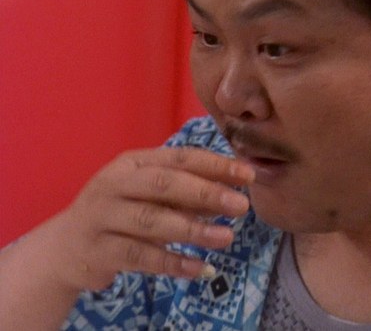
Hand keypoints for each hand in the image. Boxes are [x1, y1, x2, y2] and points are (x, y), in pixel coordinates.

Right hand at [48, 148, 253, 290]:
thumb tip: (237, 190)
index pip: (179, 158)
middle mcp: (114, 184)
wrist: (65, 248)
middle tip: (240, 206)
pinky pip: (140, 257)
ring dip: (193, 230)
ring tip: (227, 238)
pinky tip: (200, 268)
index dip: (215, 165)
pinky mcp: (97, 250)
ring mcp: (102, 216)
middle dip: (205, 193)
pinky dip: (173, 263)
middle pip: (163, 184)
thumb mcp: (152, 195)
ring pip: (151, 221)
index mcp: (133, 163)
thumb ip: (190, 192)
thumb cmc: (121, 213)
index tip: (248, 174)